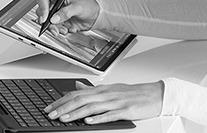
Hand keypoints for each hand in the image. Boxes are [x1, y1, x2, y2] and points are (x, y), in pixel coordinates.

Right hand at [35, 0, 100, 35]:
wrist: (94, 16)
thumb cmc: (88, 6)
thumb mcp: (79, 7)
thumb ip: (67, 12)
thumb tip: (55, 18)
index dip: (42, 7)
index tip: (45, 18)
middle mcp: (54, 1)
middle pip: (41, 11)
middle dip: (48, 22)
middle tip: (55, 28)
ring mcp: (54, 12)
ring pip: (46, 21)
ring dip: (55, 28)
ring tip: (65, 30)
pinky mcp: (57, 20)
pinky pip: (53, 27)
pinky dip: (60, 30)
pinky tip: (69, 28)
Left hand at [43, 81, 164, 123]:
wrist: (156, 94)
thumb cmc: (134, 93)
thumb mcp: (111, 89)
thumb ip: (93, 89)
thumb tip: (77, 87)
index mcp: (103, 89)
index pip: (77, 94)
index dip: (62, 101)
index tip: (50, 108)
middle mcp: (107, 94)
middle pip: (81, 100)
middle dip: (64, 108)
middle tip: (51, 114)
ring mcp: (117, 102)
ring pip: (92, 107)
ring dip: (76, 113)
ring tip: (64, 119)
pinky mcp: (126, 111)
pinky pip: (110, 114)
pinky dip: (98, 118)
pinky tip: (88, 121)